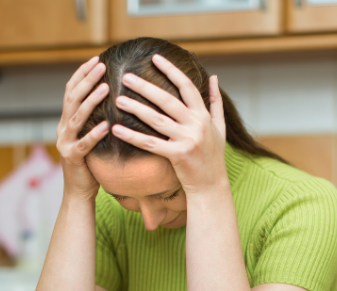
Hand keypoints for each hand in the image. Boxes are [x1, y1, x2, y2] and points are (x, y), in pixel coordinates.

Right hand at [56, 57, 109, 199]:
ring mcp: (66, 143)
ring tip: (105, 88)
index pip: (71, 91)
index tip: (95, 59)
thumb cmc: (90, 162)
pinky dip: (95, 134)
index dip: (81, 74)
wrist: (78, 191)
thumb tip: (112, 97)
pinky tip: (107, 125)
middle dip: (86, 80)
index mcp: (66, 122)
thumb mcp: (90, 136)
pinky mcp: (73, 158)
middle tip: (101, 66)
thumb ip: (94, 119)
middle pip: (72, 99)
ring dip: (91, 101)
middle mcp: (63, 129)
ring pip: (77, 118)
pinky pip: (84, 144)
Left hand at [110, 54, 227, 194]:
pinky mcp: (177, 155)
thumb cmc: (213, 156)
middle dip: (146, 87)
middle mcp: (197, 125)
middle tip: (127, 77)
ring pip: (156, 120)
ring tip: (118, 99)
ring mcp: (187, 140)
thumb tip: (214, 77)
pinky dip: (132, 136)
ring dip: (136, 108)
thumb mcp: (220, 127)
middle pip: (167, 100)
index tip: (155, 58)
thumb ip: (216, 101)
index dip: (171, 70)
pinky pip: (150, 143)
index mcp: (204, 115)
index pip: (187, 86)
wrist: (212, 186)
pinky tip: (116, 129)